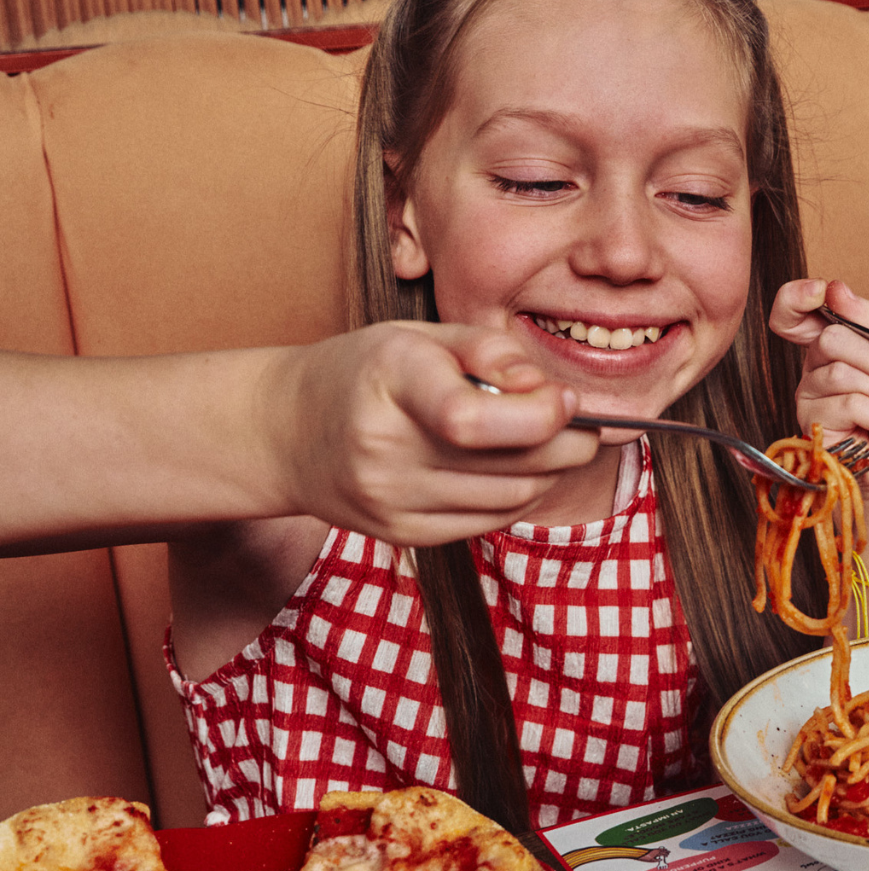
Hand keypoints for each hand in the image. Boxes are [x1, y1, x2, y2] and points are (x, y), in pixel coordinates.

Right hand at [274, 322, 601, 545]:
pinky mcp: (402, 534)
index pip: (473, 419)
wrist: (284, 432)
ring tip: (546, 443)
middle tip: (582, 424)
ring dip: (550, 473)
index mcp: (389, 381)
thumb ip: (491, 352)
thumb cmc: (364, 373)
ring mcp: (390, 500)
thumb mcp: (420, 336)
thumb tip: (550, 391)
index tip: (566, 399)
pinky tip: (512, 469)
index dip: (540, 415)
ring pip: (512, 499)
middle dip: (568, 444)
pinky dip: (518, 496)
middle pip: (511, 464)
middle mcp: (384, 448)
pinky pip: (490, 522)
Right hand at [771, 280, 868, 627]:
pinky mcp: (817, 438)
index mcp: (834, 348)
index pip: (791, 312)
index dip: (797, 297)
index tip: (821, 294)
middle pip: (830, 339)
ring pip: (840, 375)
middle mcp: (814, 374)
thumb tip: (835, 289)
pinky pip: (847, 406)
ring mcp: (811, 406)